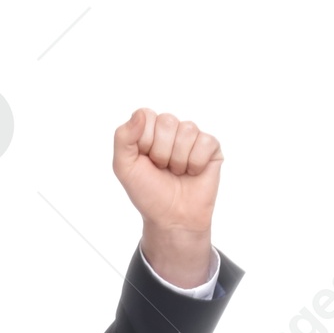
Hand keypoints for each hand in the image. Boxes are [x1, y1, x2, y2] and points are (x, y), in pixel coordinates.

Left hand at [112, 107, 220, 287]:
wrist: (171, 218)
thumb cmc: (148, 193)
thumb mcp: (124, 168)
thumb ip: (122, 138)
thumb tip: (139, 114)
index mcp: (149, 130)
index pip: (146, 115)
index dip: (144, 141)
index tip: (145, 161)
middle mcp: (171, 129)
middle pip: (167, 121)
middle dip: (161, 152)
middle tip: (162, 168)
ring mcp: (192, 137)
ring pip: (187, 131)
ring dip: (178, 160)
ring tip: (176, 172)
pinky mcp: (211, 147)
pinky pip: (205, 143)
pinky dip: (195, 164)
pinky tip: (192, 173)